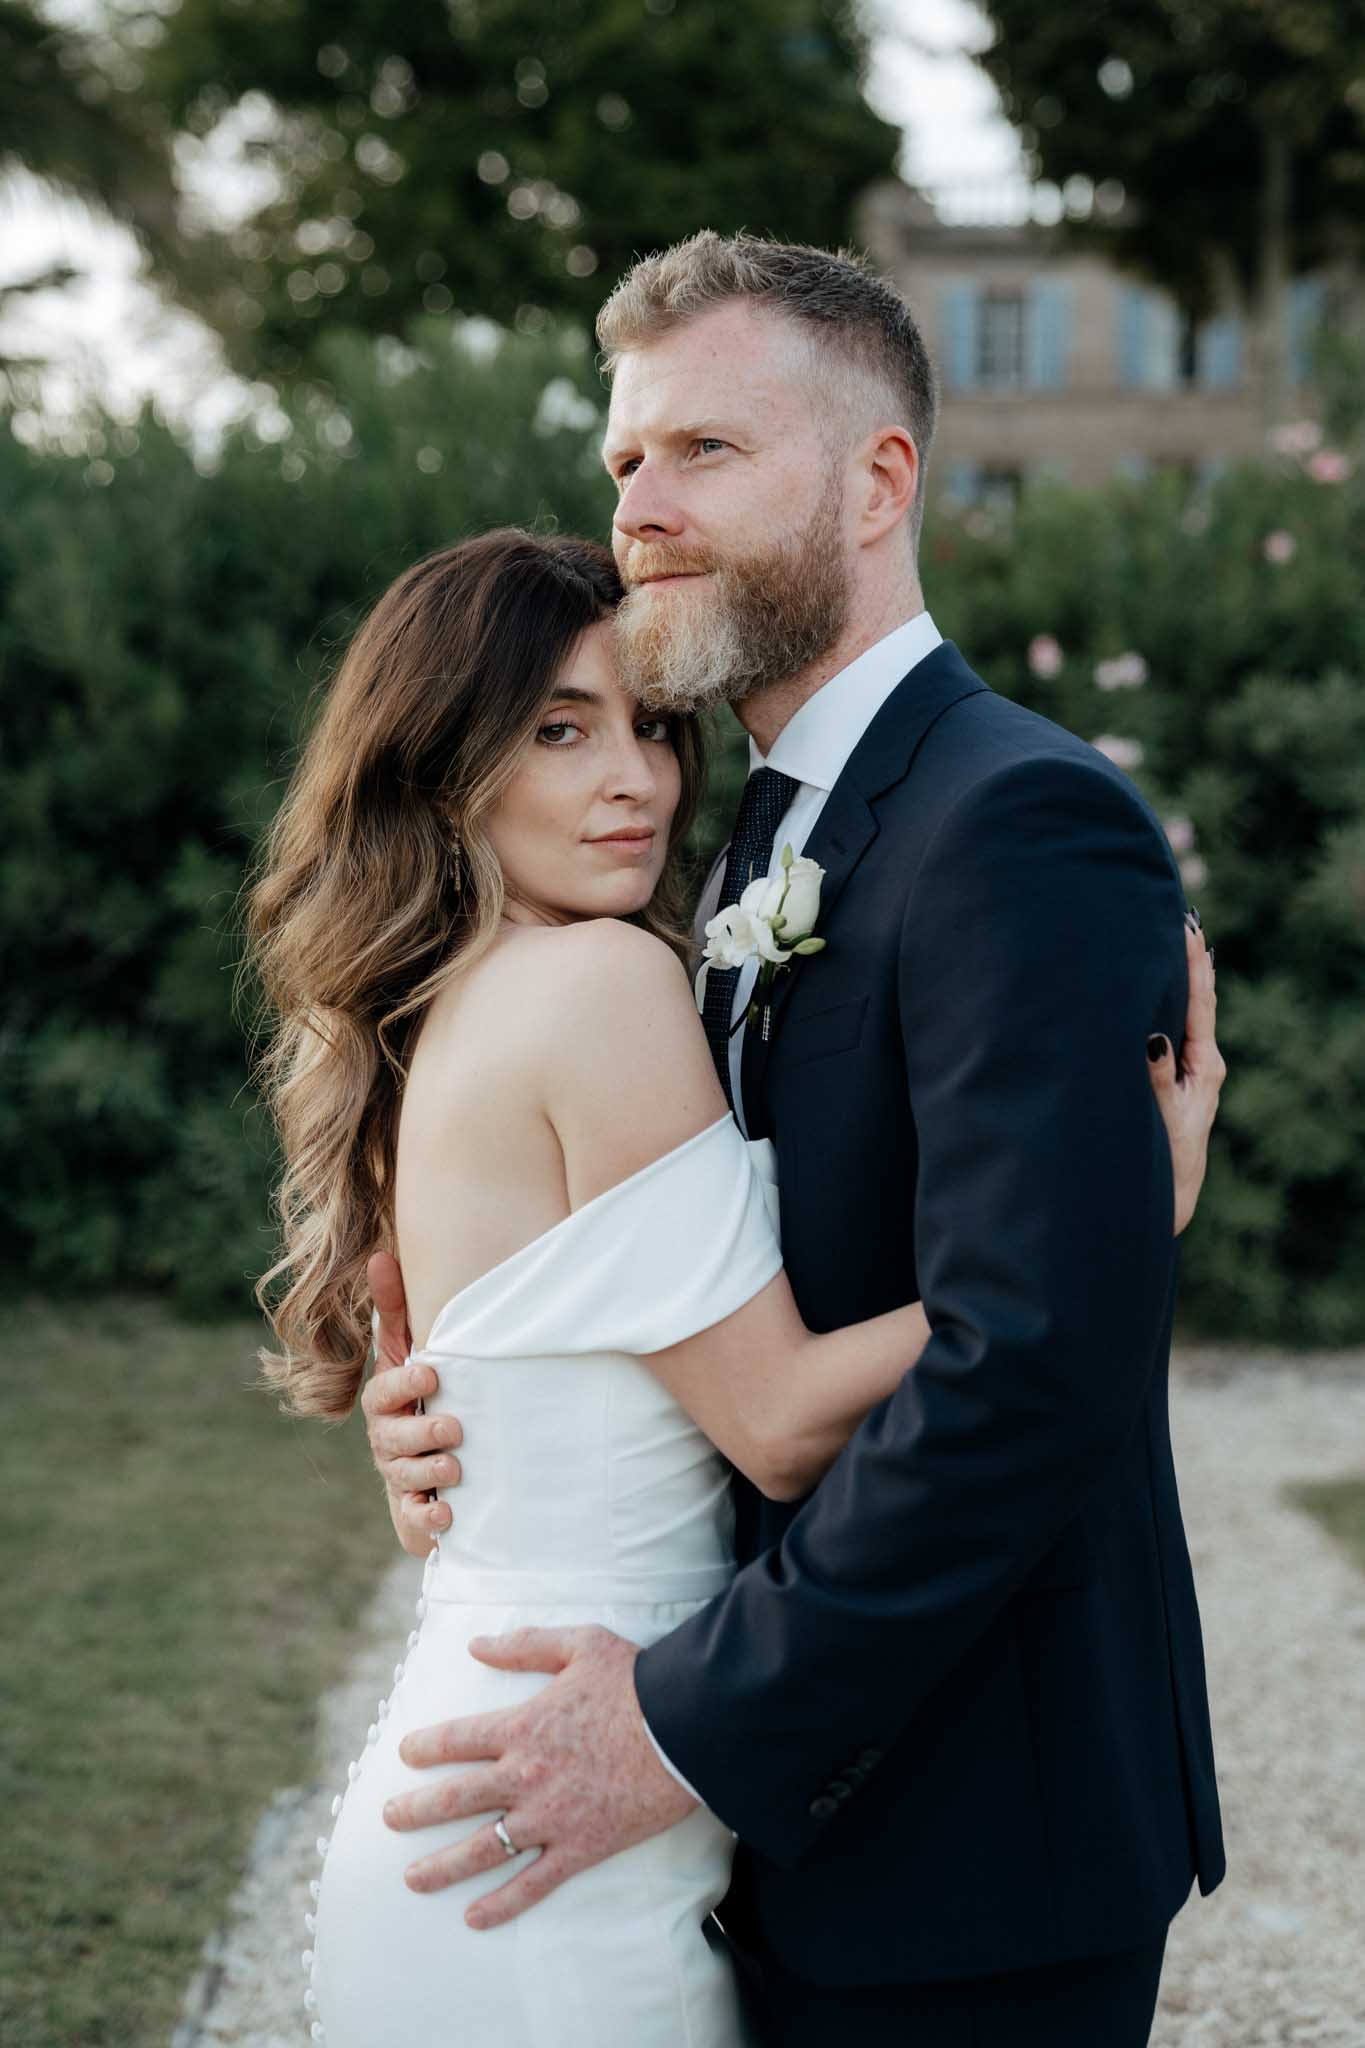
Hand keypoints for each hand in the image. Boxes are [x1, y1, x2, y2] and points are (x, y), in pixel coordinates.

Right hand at [362, 1251, 460, 1555]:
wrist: (437, 1455)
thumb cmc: (425, 1393)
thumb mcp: (411, 1349)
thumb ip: (396, 1308)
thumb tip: (379, 1255)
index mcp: (386, 1401)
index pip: (384, 1392)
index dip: (404, 1384)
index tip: (432, 1373)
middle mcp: (388, 1439)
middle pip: (393, 1439)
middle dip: (422, 1433)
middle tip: (454, 1428)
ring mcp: (399, 1476)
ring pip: (405, 1478)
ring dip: (430, 1474)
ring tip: (455, 1471)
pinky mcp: (415, 1510)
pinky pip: (416, 1518)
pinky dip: (430, 1519)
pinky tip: (449, 1516)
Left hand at [383, 1625, 697, 1925]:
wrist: (685, 1726)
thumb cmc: (635, 1680)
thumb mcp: (579, 1644)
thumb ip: (523, 1645)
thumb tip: (475, 1643)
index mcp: (521, 1726)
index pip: (455, 1739)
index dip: (424, 1747)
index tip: (405, 1754)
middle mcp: (524, 1776)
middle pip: (453, 1800)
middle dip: (412, 1812)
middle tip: (387, 1820)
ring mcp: (549, 1818)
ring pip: (481, 1849)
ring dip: (441, 1867)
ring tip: (412, 1880)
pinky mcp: (579, 1848)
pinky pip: (531, 1884)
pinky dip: (501, 1904)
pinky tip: (475, 1918)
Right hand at [1147, 920, 1225, 1234]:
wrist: (1169, 1196)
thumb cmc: (1164, 1162)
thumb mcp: (1162, 1119)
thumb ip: (1157, 1078)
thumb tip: (1154, 1036)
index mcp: (1204, 1067)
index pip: (1199, 1004)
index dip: (1192, 965)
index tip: (1187, 928)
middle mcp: (1202, 1062)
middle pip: (1198, 1000)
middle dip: (1189, 960)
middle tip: (1183, 917)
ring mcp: (1191, 1068)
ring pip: (1186, 1012)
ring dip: (1180, 977)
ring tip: (1175, 938)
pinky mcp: (1176, 1075)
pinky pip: (1174, 1027)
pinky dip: (1171, 1001)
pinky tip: (1164, 984)